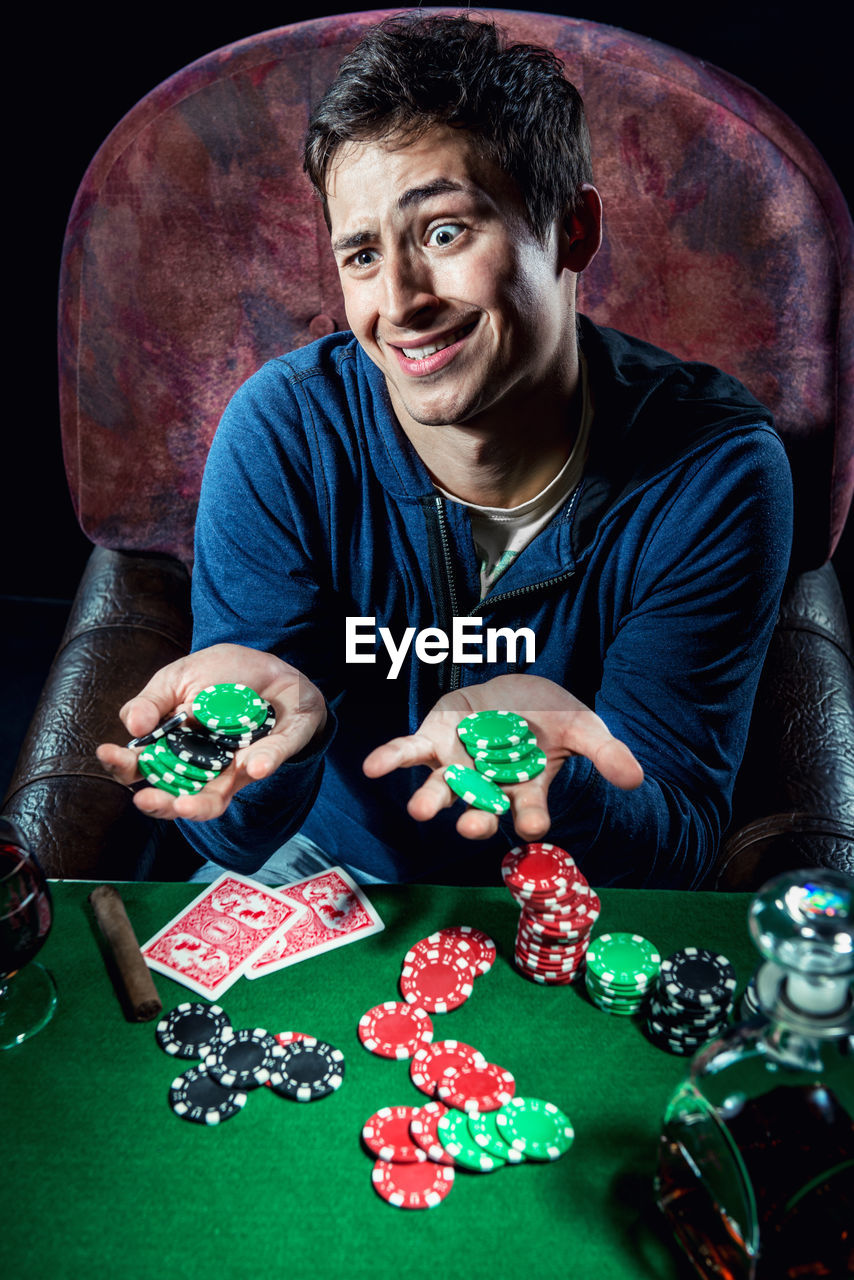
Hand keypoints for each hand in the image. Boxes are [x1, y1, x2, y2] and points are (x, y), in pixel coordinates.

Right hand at [96, 643, 326, 820]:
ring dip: (200, 807)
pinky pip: (268, 763)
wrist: (271, 665)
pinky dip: (263, 764)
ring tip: (185, 806)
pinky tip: (256, 766)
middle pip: (177, 797)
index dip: (123, 765)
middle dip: (160, 803)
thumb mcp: (179, 678)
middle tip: (145, 800)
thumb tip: (133, 726)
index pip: (142, 767)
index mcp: (172, 748)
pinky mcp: (273, 754)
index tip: (109, 753)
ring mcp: (236, 766)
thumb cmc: (219, 675)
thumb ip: (153, 701)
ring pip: (216, 799)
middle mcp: (202, 767)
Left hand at [362, 674, 642, 841]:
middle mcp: (488, 787)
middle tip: (473, 826)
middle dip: (476, 819)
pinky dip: (390, 759)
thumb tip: (636, 778)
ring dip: (430, 800)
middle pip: (481, 809)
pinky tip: (372, 767)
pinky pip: (409, 753)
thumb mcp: (583, 728)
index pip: (530, 810)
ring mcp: (458, 767)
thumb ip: (605, 752)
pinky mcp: (434, 741)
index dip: (531, 817)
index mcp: (525, 790)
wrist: (518, 691)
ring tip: (420, 809)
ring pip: (443, 790)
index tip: (534, 825)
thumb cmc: (550, 719)